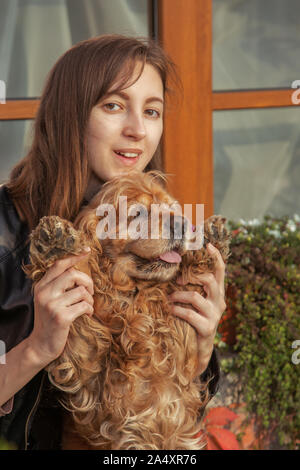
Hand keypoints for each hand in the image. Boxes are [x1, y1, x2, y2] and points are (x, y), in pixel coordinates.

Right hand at [29, 252, 93, 365]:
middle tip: (90, 293)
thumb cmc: (50, 320)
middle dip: (87, 282)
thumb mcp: (49, 299)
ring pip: (81, 291)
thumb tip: (78, 267)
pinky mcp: (61, 317)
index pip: (58, 264)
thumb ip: (58, 284)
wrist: (41, 345)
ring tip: (87, 307)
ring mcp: (52, 305)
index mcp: (41, 286)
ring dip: (89, 299)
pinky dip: (89, 310)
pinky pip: (84, 305)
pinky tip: (86, 315)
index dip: (74, 256)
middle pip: (73, 274)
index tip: (86, 251)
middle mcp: (44, 293)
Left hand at [168, 243, 225, 375]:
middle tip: (177, 281)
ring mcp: (215, 315)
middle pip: (210, 280)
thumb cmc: (194, 320)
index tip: (208, 245)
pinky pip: (190, 314)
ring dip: (178, 295)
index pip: (221, 271)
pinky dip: (177, 310)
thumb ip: (193, 287)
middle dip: (191, 277)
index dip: (216, 257)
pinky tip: (170, 310)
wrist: (200, 349)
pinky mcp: (207, 328)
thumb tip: (175, 272)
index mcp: (218, 292)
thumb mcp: (196, 302)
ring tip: (169, 298)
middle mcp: (220, 302)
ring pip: (196, 297)